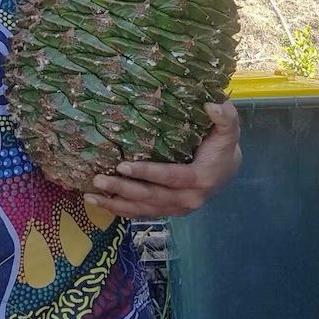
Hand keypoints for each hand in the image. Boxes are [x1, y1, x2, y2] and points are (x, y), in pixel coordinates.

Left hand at [83, 101, 241, 218]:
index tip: (122, 165)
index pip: (170, 177)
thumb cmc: (222, 144)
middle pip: (151, 196)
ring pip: (144, 209)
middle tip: (97, 179)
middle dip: (123, 190)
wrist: (228, 169)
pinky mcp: (169, 211)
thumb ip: (224, 117)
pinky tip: (101, 205)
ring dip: (116, 204)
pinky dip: (122, 211)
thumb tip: (212, 105)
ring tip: (90, 197)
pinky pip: (144, 213)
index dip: (146, 172)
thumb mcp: (229, 128)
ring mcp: (178, 208)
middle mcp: (189, 199)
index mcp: (200, 178)